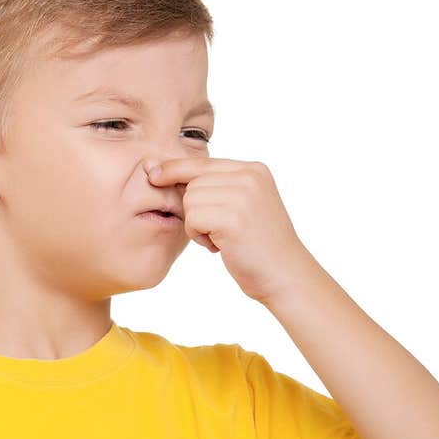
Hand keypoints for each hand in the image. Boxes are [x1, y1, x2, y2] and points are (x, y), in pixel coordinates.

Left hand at [146, 157, 304, 303]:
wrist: (285, 275)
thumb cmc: (259, 248)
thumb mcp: (244, 206)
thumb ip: (219, 188)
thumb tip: (164, 172)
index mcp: (254, 169)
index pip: (203, 163)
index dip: (175, 168)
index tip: (153, 173)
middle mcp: (249, 176)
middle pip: (192, 182)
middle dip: (195, 210)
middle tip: (218, 232)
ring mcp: (242, 194)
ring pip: (190, 200)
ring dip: (197, 226)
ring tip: (222, 240)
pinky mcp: (232, 216)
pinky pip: (193, 218)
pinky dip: (199, 237)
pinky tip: (221, 247)